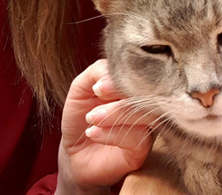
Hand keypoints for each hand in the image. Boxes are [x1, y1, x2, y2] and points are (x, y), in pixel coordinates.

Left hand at [56, 59, 153, 194]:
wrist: (74, 151)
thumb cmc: (80, 114)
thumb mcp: (82, 86)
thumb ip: (98, 71)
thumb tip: (114, 73)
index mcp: (133, 81)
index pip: (140, 70)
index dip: (122, 75)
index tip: (98, 86)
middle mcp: (145, 100)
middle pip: (147, 89)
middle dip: (119, 91)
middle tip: (96, 94)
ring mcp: (147, 124)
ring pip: (146, 112)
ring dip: (115, 113)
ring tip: (91, 118)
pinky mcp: (143, 147)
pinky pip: (138, 137)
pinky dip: (112, 133)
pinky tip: (93, 133)